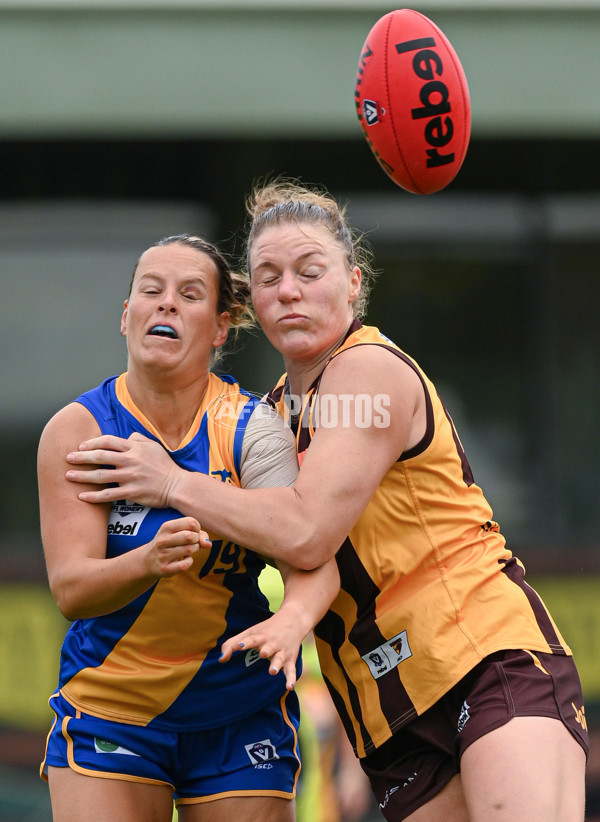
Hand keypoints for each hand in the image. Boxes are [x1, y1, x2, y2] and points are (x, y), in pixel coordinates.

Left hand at [65, 432, 179, 506]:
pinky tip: (82, 496)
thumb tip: (127, 437)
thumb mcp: (154, 446)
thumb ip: (138, 439)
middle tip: (67, 458)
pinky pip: (108, 495)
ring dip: (82, 476)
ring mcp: (130, 477)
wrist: (177, 485)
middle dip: (81, 457)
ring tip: (68, 476)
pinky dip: (94, 496)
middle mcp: (130, 461)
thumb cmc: (165, 466)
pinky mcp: (132, 493)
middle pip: (100, 457)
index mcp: (135, 448)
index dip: (92, 443)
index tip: (81, 446)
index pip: (108, 442)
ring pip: (100, 476)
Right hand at [145, 517, 209, 576]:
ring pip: (190, 549)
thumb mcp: (179, 533)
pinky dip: (189, 561)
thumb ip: (198, 533)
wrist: (147, 561)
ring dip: (194, 550)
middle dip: (196, 540)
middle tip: (192, 543)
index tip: (192, 533)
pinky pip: (185, 564)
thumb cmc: (169, 544)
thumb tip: (208, 544)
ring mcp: (163, 555)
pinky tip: (184, 560)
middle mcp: (163, 540)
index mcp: (166, 527)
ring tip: (188, 551)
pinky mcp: (165, 569)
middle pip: (191, 536)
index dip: (197, 528)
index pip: (191, 522)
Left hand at [219, 607, 303, 690]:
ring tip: (272, 671)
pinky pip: (291, 670)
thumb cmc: (266, 629)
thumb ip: (233, 644)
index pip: (252, 639)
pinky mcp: (290, 660)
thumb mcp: (250, 633)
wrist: (293, 620)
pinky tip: (289, 687)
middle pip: (269, 647)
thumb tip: (220, 660)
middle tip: (263, 654)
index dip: (245, 642)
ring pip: (280, 658)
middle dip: (266, 651)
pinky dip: (291, 678)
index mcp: (261, 636)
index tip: (238, 646)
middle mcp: (272, 643)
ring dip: (276, 664)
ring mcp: (282, 652)